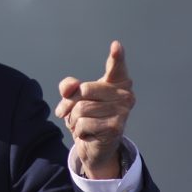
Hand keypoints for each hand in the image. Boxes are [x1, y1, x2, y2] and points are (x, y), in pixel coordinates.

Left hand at [54, 41, 135, 178]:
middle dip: (68, 103)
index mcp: (117, 83)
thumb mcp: (74, 98)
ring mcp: (122, 112)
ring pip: (81, 109)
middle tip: (67, 112)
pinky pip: (82, 124)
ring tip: (81, 124)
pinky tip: (88, 134)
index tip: (116, 45)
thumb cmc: (86, 116)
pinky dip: (78, 131)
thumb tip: (70, 88)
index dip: (116, 57)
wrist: (94, 145)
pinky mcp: (115, 128)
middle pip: (83, 90)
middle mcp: (124, 95)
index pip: (116, 68)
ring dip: (73, 120)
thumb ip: (69, 87)